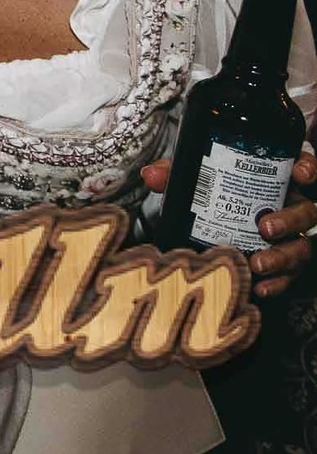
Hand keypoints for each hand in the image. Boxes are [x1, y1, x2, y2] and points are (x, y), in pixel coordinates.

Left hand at [142, 151, 316, 296]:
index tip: (300, 173)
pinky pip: (290, 275)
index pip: (302, 166)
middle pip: (307, 212)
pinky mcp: (286, 263)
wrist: (215, 228)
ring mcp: (292, 237)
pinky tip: (260, 287)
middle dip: (290, 219)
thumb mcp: (197, 180)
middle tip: (266, 227)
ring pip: (302, 246)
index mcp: (276, 180)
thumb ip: (178, 173)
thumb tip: (152, 174)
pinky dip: (276, 282)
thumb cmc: (215, 195)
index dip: (307, 167)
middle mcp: (290, 207)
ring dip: (282, 256)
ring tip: (258, 263)